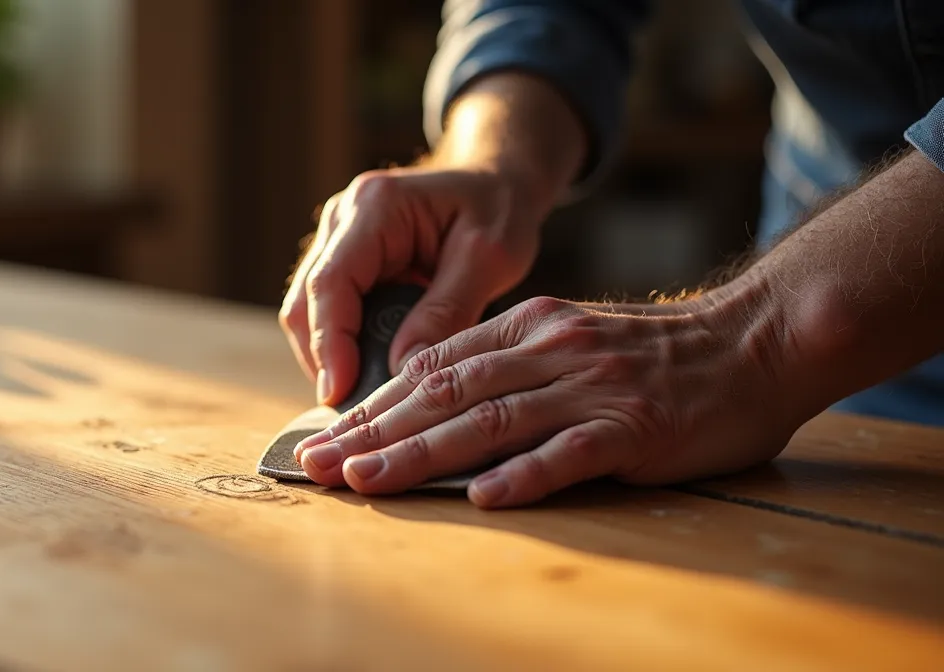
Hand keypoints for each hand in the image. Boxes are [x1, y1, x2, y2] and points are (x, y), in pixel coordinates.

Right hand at [279, 165, 552, 404]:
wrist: (495, 181)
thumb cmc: (498, 209)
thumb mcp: (490, 256)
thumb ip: (447, 310)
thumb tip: (403, 369)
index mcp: (376, 207)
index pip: (332, 282)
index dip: (331, 343)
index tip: (339, 392)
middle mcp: (342, 219)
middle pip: (307, 302)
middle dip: (324, 360)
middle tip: (351, 412)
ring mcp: (335, 239)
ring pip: (309, 312)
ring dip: (329, 358)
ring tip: (362, 402)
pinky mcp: (343, 261)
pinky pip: (327, 313)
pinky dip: (342, 347)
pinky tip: (368, 377)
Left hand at [293, 290, 803, 507]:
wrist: (754, 342)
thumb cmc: (655, 355)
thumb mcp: (570, 340)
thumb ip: (508, 366)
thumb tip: (432, 409)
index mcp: (528, 326)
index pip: (432, 367)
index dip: (373, 405)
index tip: (325, 438)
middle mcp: (550, 349)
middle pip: (444, 393)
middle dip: (373, 432)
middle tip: (319, 466)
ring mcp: (591, 386)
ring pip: (490, 421)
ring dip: (421, 454)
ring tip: (368, 482)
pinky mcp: (635, 425)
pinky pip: (571, 452)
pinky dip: (525, 474)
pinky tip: (483, 497)